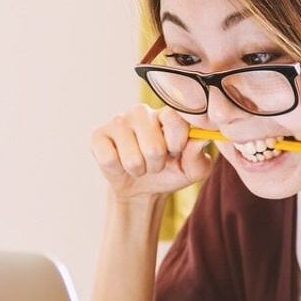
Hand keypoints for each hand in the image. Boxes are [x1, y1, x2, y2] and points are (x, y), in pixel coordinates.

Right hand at [90, 104, 213, 202]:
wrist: (143, 188)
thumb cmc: (172, 171)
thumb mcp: (193, 170)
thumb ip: (199, 156)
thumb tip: (202, 139)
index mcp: (167, 114)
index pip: (175, 119)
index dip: (177, 143)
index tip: (176, 152)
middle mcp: (142, 112)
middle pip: (153, 147)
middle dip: (157, 164)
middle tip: (156, 162)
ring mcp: (118, 121)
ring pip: (133, 158)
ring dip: (139, 170)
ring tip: (140, 164)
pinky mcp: (98, 135)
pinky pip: (110, 160)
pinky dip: (119, 170)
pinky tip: (120, 163)